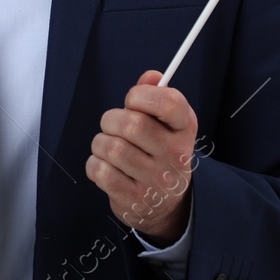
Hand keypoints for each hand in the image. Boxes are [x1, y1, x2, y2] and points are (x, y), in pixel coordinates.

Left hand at [86, 70, 198, 244]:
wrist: (166, 203)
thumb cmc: (158, 152)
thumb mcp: (165, 124)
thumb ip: (156, 95)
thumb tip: (152, 75)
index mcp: (184, 129)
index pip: (169, 103)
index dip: (141, 95)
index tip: (132, 101)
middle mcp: (175, 155)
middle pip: (131, 124)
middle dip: (111, 119)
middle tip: (112, 126)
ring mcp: (156, 180)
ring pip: (111, 148)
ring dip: (100, 143)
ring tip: (108, 147)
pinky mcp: (134, 199)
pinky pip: (101, 171)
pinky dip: (95, 164)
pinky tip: (105, 166)